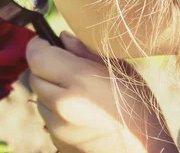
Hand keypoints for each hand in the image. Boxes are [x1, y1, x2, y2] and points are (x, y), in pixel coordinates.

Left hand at [26, 32, 146, 152]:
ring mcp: (57, 126)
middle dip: (45, 68)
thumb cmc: (139, 108)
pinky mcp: (58, 141)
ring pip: (39, 98)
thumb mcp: (119, 70)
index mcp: (78, 80)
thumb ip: (86, 51)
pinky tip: (81, 112)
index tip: (46, 42)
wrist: (145, 151)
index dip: (38, 46)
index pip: (36, 56)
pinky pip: (48, 118)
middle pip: (34, 76)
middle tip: (67, 67)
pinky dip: (56, 111)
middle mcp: (62, 104)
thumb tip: (63, 37)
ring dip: (50, 90)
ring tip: (79, 93)